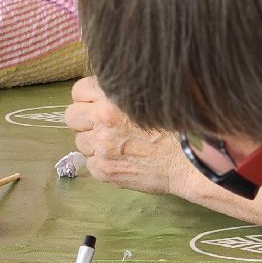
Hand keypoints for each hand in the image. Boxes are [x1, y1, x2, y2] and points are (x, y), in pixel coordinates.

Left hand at [65, 76, 191, 195]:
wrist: (190, 162)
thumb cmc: (176, 129)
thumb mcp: (151, 95)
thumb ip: (124, 92)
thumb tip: (103, 92)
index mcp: (113, 96)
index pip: (78, 92)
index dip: (88, 99)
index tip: (97, 105)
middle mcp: (103, 119)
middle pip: (71, 116)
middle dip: (84, 121)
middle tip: (102, 126)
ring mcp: (101, 147)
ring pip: (80, 142)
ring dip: (94, 144)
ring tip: (119, 145)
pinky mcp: (103, 170)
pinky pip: (90, 164)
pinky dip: (102, 163)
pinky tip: (123, 160)